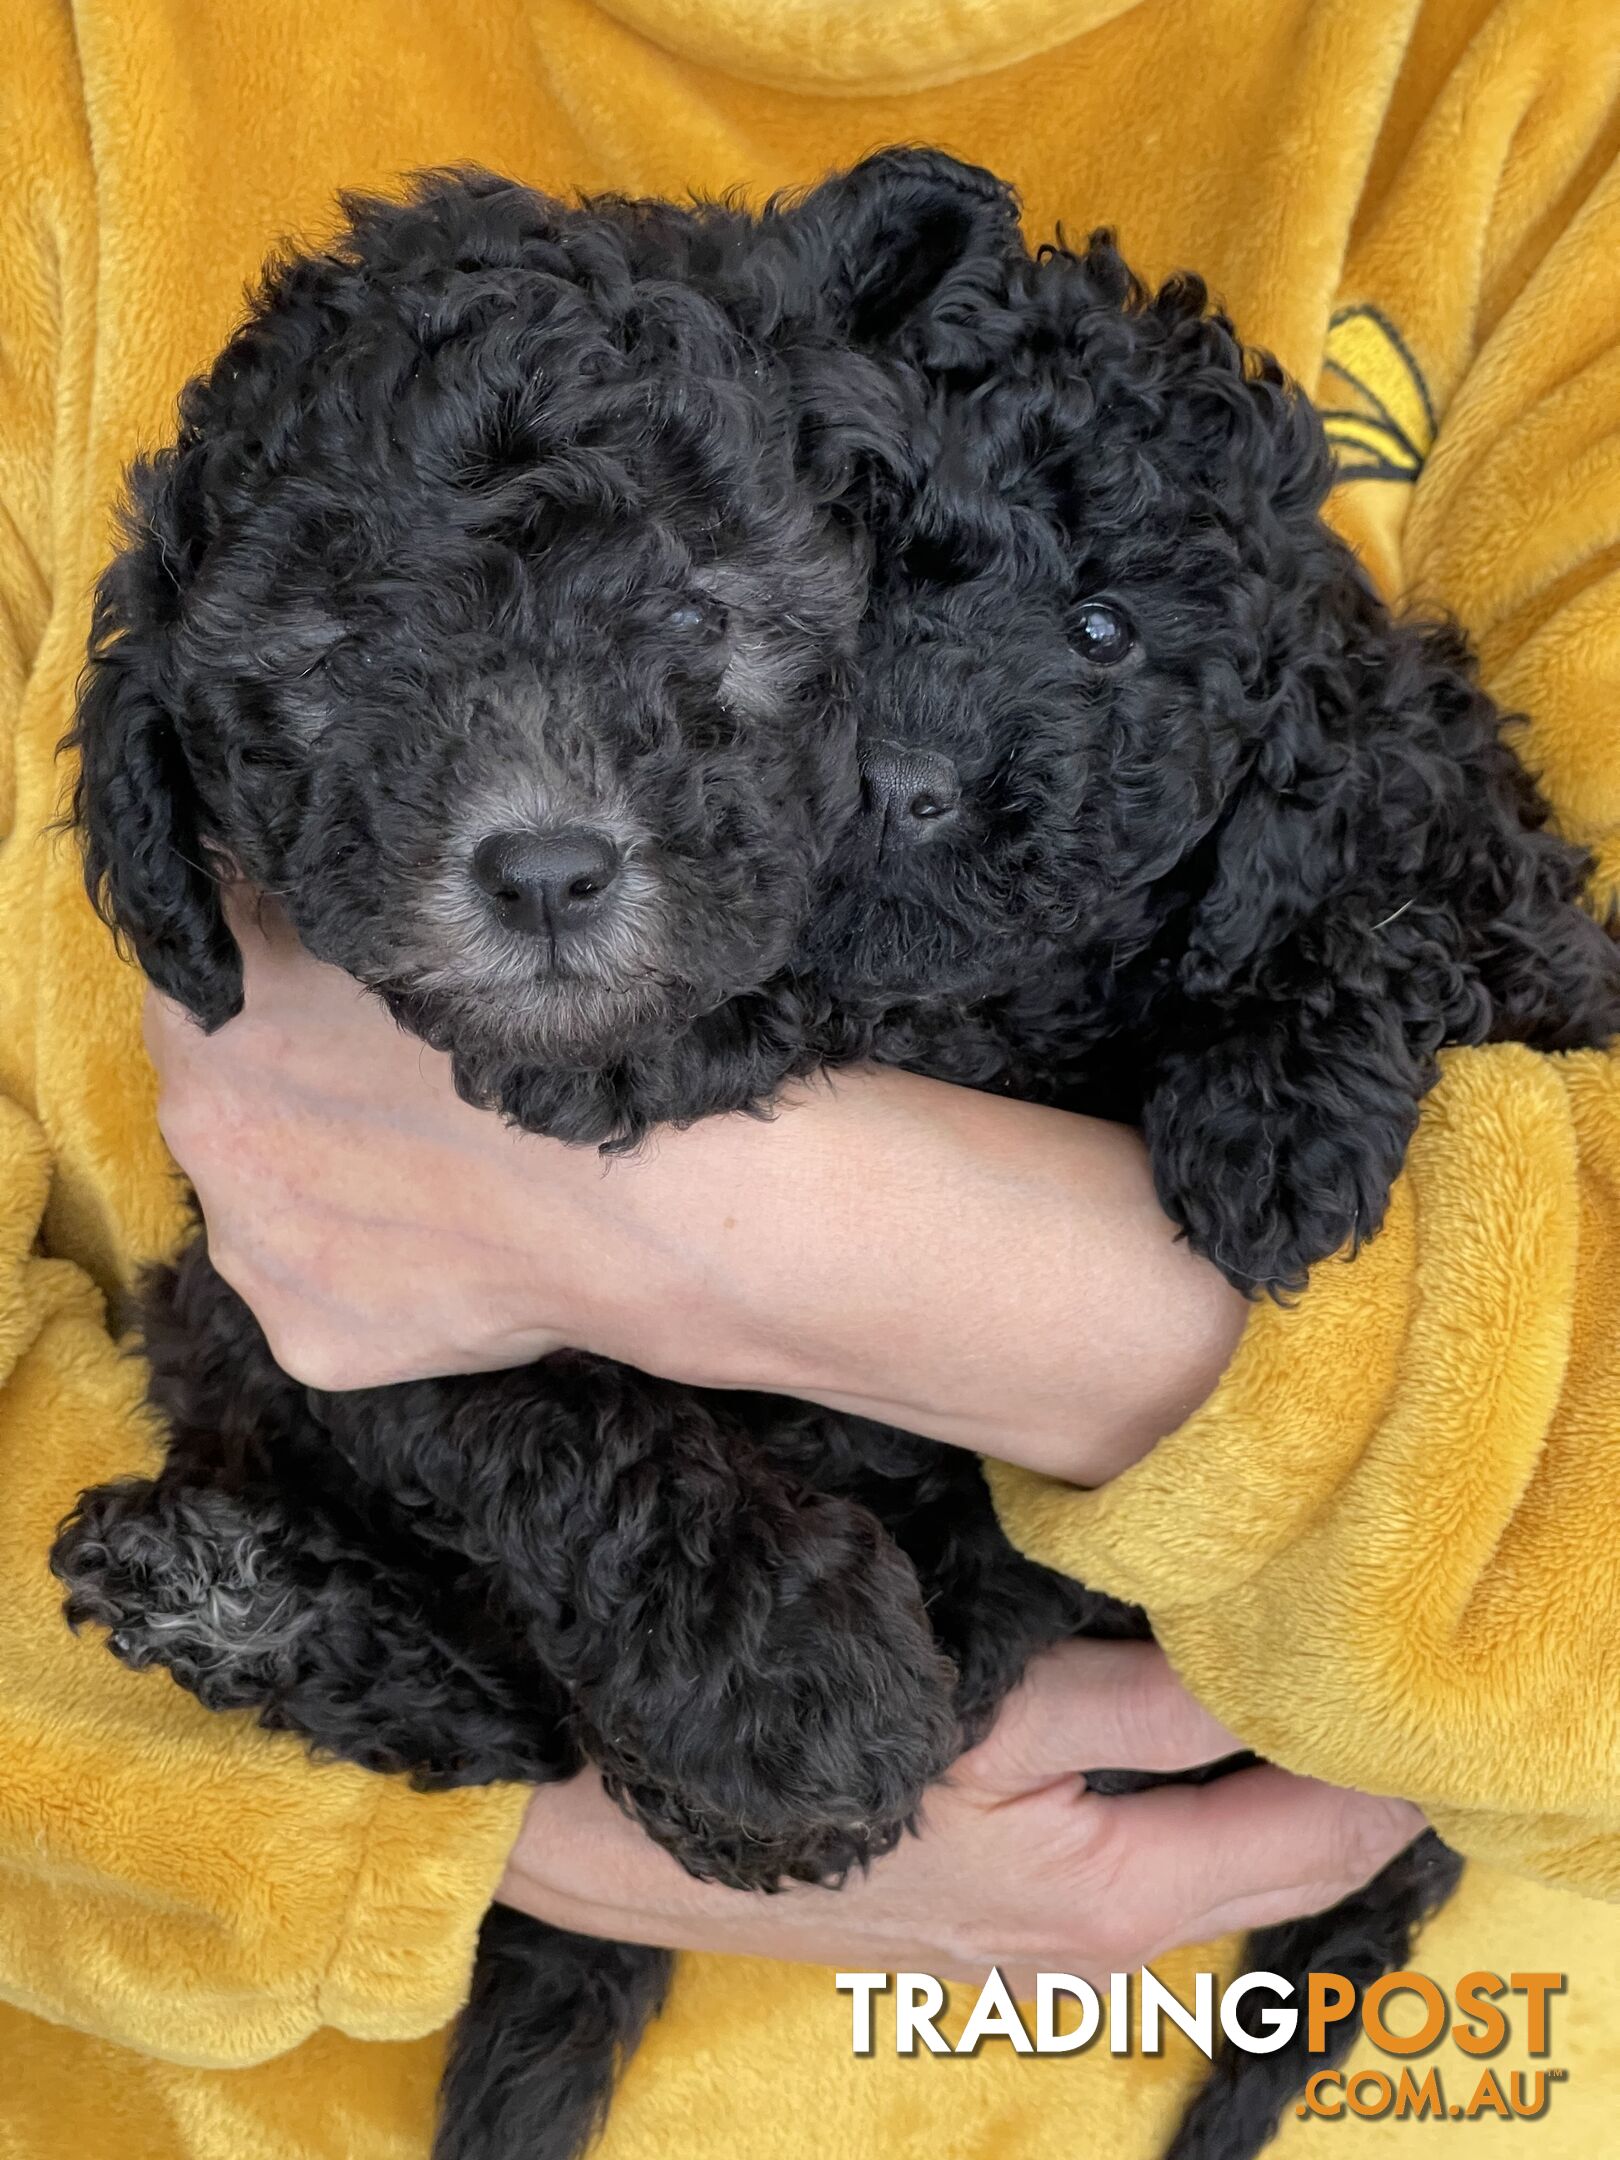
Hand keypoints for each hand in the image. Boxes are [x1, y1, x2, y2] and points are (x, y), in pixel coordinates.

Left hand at [148, 892, 1244, 1480]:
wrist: (690, 1207)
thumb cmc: (601, 1036)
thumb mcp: (475, 916)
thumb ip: (364, 889)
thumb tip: (315, 858)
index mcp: (232, 991)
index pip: (210, 944)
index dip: (277, 943)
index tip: (341, 954)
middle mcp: (209, 1122)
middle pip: (224, 1068)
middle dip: (293, 1059)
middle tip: (404, 1063)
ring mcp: (258, 1245)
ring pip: (266, 1180)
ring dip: (325, 1165)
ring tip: (443, 1156)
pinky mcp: (316, 1339)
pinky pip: (317, 1282)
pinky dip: (373, 1262)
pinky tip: (454, 1237)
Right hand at [497, 1642, 1424, 1998]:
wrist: (616, 1817)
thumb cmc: (805, 1746)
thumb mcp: (992, 1704)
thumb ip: (1148, 1697)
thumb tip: (1272, 1660)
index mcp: (1114, 1895)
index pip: (1309, 1827)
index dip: (1377, 1751)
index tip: (1411, 1658)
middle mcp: (1092, 1939)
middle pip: (1274, 1860)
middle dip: (1346, 1780)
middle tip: (1384, 1665)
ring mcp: (1031, 1936)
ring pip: (1204, 1862)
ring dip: (1271, 1791)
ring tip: (1306, 1683)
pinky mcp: (979, 1908)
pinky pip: (1133, 1862)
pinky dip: (1191, 1807)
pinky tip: (1186, 1739)